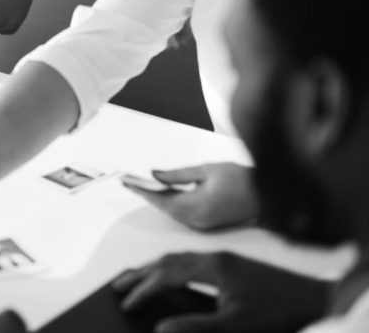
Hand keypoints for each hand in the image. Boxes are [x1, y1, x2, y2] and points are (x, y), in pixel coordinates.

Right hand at [112, 251, 328, 332]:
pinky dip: (173, 267)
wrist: (314, 299)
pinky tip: (172, 277)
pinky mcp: (232, 263)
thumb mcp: (235, 325)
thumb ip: (196, 326)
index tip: (126, 301)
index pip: (166, 275)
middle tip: (118, 284)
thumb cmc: (278, 311)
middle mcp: (215, 257)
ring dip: (155, 267)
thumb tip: (162, 329)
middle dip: (141, 272)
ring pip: (179, 257)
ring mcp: (224, 258)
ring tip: (137, 279)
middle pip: (167, 260)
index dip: (143, 289)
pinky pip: (192, 259)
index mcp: (212, 267)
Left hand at [123, 163, 257, 230]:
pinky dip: (171, 203)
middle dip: (147, 193)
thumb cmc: (240, 179)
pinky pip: (182, 214)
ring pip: (172, 211)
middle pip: (164, 207)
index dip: (142, 190)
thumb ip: (178, 175)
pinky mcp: (207, 224)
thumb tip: (155, 175)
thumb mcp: (207, 170)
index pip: (161, 199)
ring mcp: (202, 224)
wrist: (266, 195)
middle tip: (129, 181)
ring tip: (141, 184)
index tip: (127, 182)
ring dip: (158, 198)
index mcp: (197, 206)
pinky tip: (163, 191)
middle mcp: (197, 219)